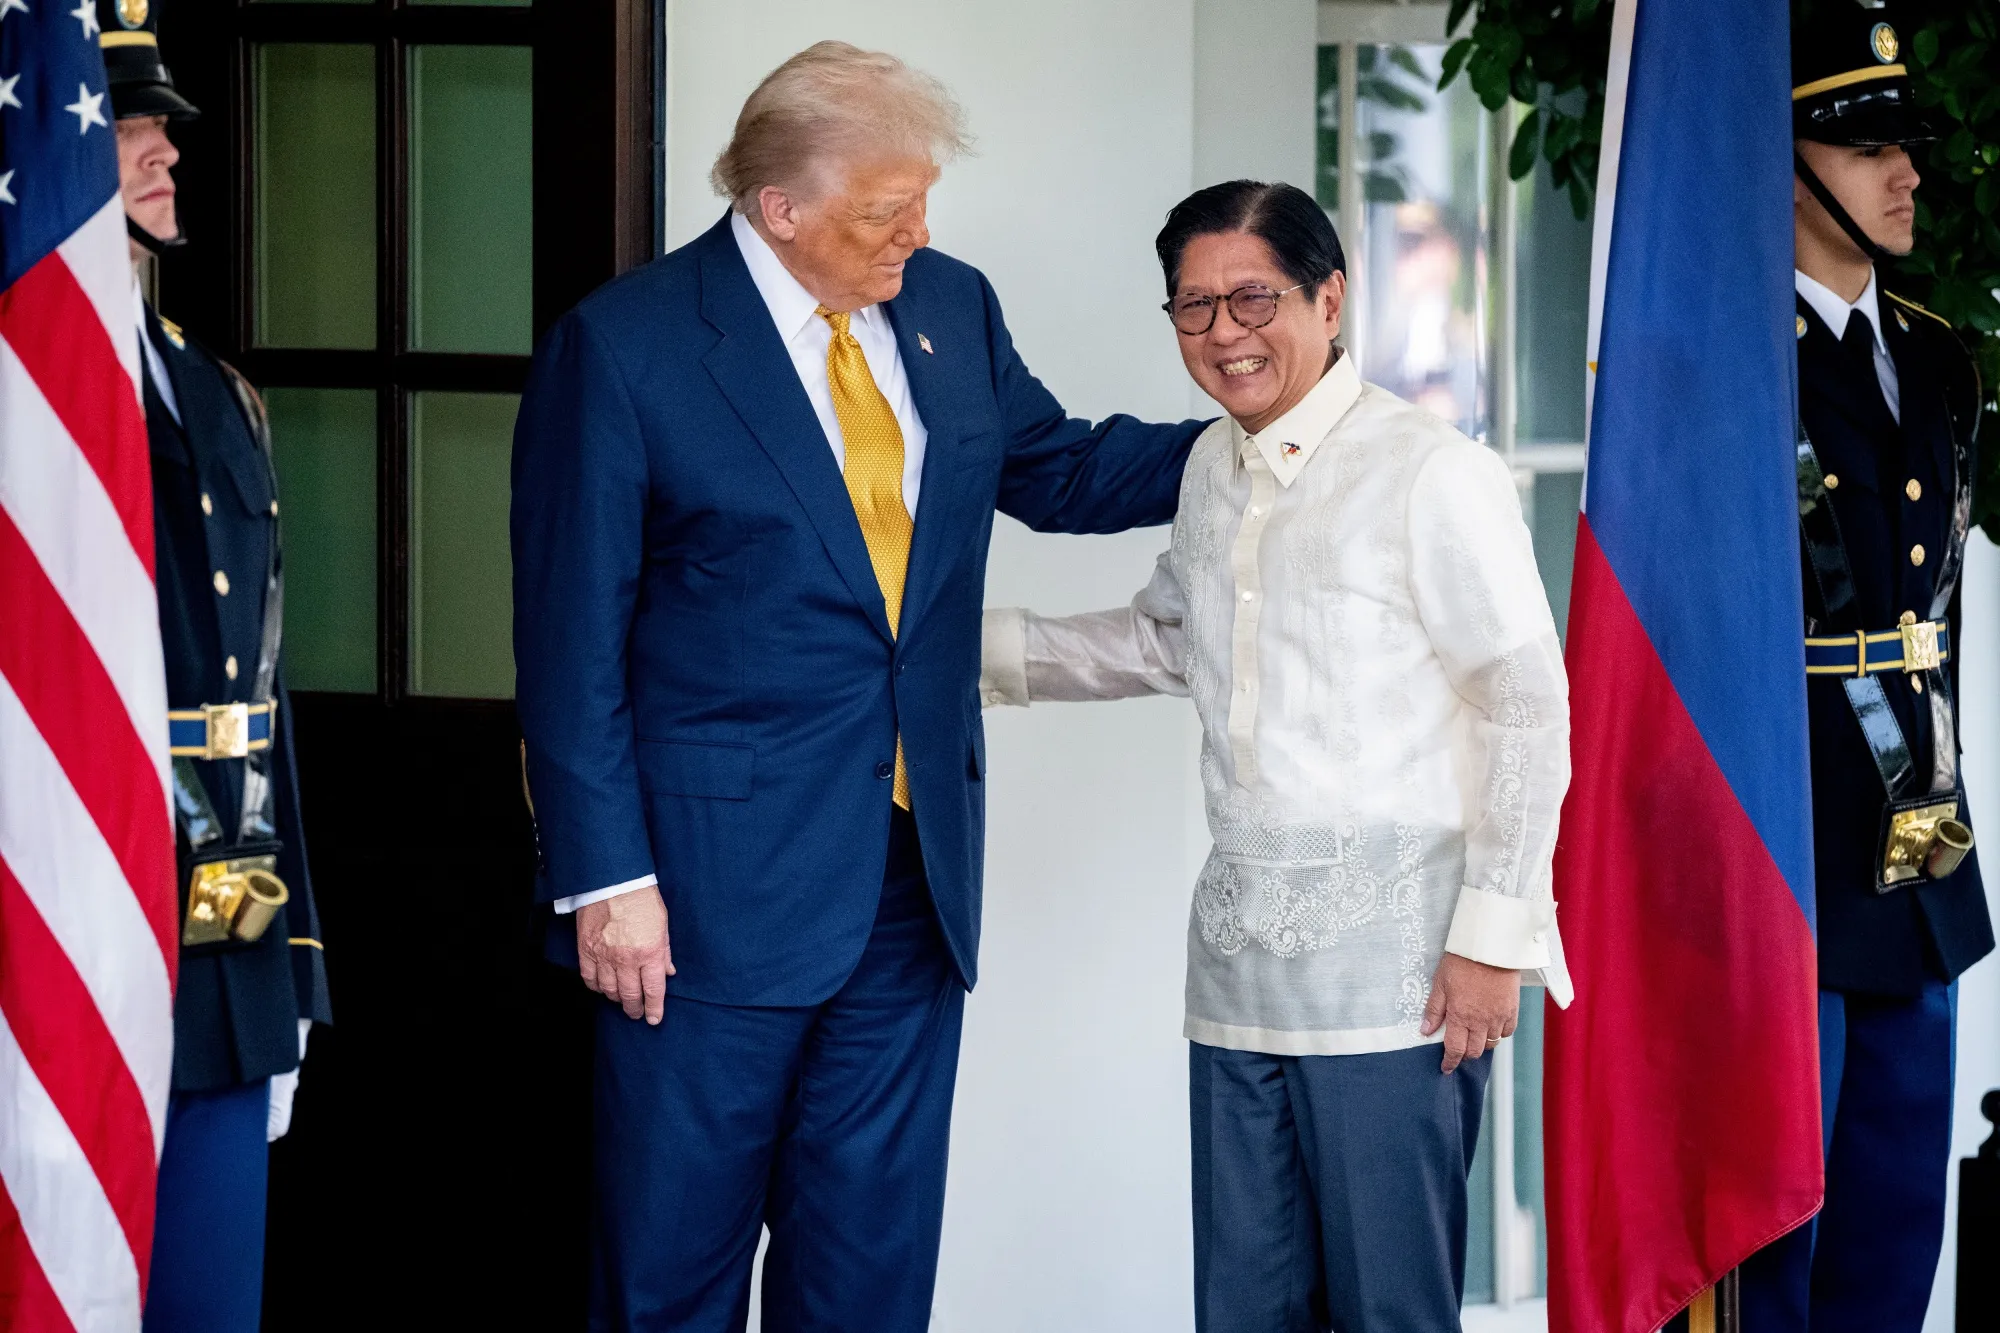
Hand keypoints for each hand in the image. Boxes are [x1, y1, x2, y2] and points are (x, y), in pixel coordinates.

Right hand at [577, 887, 673, 1023]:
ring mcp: (604, 955)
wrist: (614, 881)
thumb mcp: (663, 925)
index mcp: (650, 952)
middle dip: (634, 1009)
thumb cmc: (642, 899)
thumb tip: (668, 973)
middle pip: (630, 995)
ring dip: (616, 999)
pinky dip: (596, 987)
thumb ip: (665, 952)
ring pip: (609, 990)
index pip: (653, 990)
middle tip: (636, 1013)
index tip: (653, 1019)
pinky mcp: (586, 949)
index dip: (654, 1009)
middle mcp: (626, 958)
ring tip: (621, 1000)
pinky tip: (602, 987)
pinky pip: (589, 978)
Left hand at [1420, 952, 1519, 1073]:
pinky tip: (1491, 1026)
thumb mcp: (1440, 983)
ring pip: (1491, 1044)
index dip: (1450, 1062)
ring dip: (1481, 1044)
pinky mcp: (1512, 1010)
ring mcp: (1498, 1016)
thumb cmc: (1462, 962)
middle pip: (1474, 1051)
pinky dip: (1498, 1034)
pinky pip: (1507, 1032)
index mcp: (1460, 1016)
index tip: (1446, 1068)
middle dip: (1465, 1055)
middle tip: (1458, 1050)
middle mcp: (1480, 1021)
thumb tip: (1426, 1031)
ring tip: (1473, 1036)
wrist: (1492, 947)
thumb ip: (1434, 1010)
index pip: (1455, 1049)